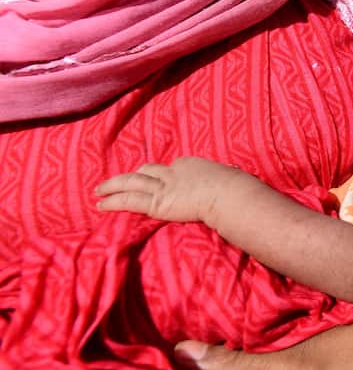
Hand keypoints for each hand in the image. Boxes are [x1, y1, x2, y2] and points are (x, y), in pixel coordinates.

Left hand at [95, 157, 241, 222]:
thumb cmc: (236, 188)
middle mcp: (174, 172)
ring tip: (98, 191)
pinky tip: (101, 204)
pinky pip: (129, 200)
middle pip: (147, 170)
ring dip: (113, 185)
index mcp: (191, 165)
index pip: (172, 168)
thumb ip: (227, 179)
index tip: (159, 179)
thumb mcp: (230, 178)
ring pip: (131, 182)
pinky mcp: (157, 202)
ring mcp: (164, 187)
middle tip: (118, 180)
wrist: (228, 194)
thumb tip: (237, 180)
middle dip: (132, 175)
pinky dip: (113, 201)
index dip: (163, 174)